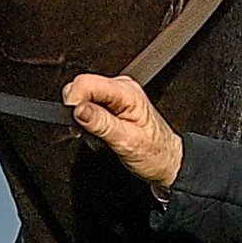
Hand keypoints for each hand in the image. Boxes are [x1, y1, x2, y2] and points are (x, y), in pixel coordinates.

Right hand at [64, 73, 184, 189]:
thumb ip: (102, 124)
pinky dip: (87, 117)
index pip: (86, 83)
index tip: (77, 122)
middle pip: (82, 85)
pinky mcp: (112, 101)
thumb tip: (79, 109)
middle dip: (77, 109)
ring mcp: (116, 93)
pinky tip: (99, 130)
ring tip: (99, 133)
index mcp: (127, 92)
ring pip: (83, 93)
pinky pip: (89, 102)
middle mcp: (122, 87)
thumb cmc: (154, 153)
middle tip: (90, 131)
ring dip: (82, 115)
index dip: (75, 102)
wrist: (167, 160)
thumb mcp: (127, 143)